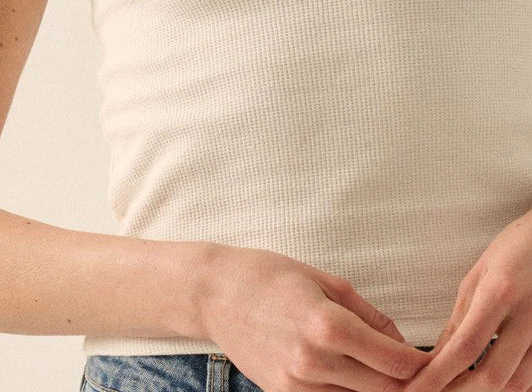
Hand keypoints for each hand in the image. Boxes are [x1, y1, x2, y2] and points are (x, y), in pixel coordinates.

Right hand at [205, 244, 431, 391]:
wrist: (216, 293)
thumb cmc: (270, 275)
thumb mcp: (327, 280)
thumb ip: (368, 315)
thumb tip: (400, 343)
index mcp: (327, 325)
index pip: (396, 362)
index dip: (424, 365)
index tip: (439, 360)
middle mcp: (313, 362)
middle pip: (384, 390)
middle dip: (408, 383)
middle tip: (426, 371)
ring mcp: (296, 387)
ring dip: (379, 390)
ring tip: (389, 371)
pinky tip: (355, 375)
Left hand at [404, 208, 531, 391]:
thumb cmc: (513, 250)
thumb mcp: (478, 276)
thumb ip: (459, 318)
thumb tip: (437, 354)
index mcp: (498, 294)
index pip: (464, 346)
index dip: (438, 375)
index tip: (416, 389)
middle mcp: (526, 317)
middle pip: (493, 376)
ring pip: (516, 383)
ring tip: (457, 389)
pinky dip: (509, 385)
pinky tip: (489, 382)